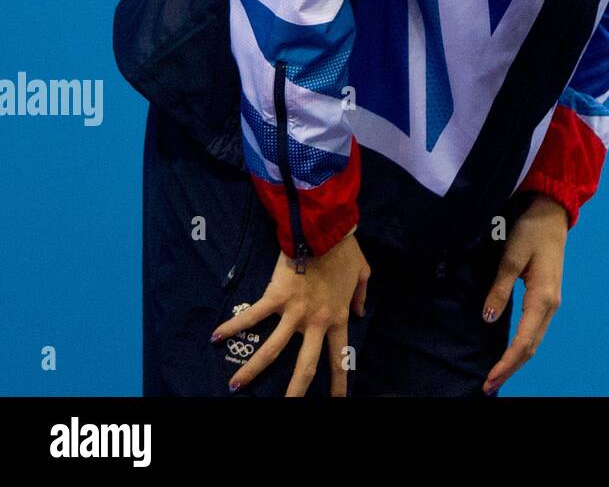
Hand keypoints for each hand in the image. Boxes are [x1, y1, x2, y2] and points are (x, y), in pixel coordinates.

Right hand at [211, 232, 369, 396]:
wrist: (325, 230)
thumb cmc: (345, 250)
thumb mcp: (362, 274)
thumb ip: (361, 296)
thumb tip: (361, 312)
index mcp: (338, 317)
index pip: (339, 357)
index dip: (338, 382)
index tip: (337, 401)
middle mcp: (316, 322)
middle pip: (305, 366)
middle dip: (296, 392)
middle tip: (288, 409)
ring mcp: (295, 312)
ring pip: (271, 350)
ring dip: (252, 371)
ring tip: (234, 387)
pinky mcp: (276, 297)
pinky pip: (252, 316)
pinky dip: (233, 326)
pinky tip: (215, 336)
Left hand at [480, 194, 568, 393]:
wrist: (551, 213)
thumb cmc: (531, 231)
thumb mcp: (511, 257)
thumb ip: (500, 288)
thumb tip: (489, 318)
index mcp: (543, 298)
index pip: (524, 341)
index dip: (506, 363)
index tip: (489, 379)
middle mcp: (551, 305)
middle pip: (532, 347)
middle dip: (510, 368)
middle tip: (488, 386)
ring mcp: (552, 302)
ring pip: (535, 340)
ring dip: (517, 360)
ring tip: (497, 374)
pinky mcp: (547, 297)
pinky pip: (536, 330)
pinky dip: (523, 346)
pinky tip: (511, 352)